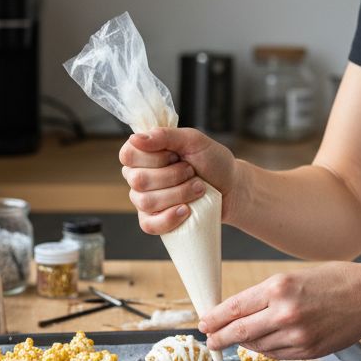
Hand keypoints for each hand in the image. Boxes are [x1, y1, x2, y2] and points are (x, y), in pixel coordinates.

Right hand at [118, 127, 237, 233]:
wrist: (232, 188)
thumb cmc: (213, 162)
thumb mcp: (194, 141)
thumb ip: (165, 135)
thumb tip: (135, 138)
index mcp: (144, 153)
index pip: (128, 155)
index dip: (154, 157)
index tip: (176, 155)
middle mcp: (139, 176)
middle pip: (139, 180)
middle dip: (173, 176)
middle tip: (192, 172)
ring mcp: (144, 200)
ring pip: (146, 202)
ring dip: (179, 194)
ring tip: (198, 188)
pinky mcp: (154, 220)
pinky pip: (148, 225)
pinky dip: (169, 218)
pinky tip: (186, 210)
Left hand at [198, 262, 360, 359]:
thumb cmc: (335, 280)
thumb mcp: (294, 276)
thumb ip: (267, 295)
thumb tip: (239, 311)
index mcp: (278, 287)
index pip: (234, 307)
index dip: (214, 317)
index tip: (204, 322)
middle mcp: (284, 312)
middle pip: (239, 331)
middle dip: (219, 337)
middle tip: (209, 340)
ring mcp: (297, 335)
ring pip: (257, 345)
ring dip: (244, 343)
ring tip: (236, 339)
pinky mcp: (308, 350)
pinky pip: (276, 354)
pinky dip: (265, 349)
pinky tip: (262, 343)